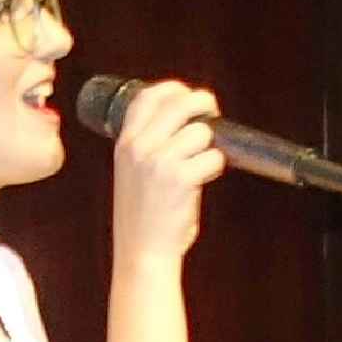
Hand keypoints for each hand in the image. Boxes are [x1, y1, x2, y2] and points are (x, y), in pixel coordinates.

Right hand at [110, 79, 225, 263]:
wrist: (142, 253)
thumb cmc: (142, 218)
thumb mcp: (132, 173)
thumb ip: (148, 145)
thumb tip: (182, 120)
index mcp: (125, 143)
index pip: (148, 96)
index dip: (173, 89)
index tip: (188, 95)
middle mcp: (140, 147)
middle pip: (179, 103)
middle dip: (203, 103)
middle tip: (213, 113)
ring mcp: (160, 161)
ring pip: (201, 131)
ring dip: (209, 146)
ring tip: (202, 164)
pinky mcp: (181, 178)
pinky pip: (213, 157)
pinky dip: (216, 167)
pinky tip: (205, 179)